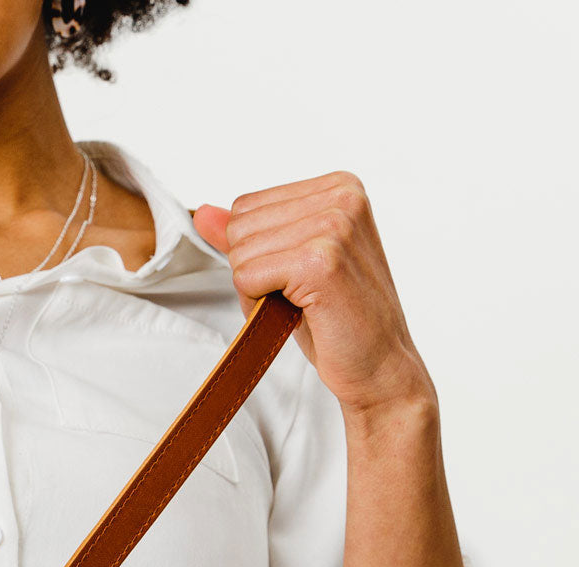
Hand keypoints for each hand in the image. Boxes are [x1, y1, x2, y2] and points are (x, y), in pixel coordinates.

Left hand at [192, 171, 435, 419]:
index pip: (246, 206)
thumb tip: (202, 213)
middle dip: (253, 271)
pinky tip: (299, 310)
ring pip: (240, 254)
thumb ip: (249, 234)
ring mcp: (334, 226)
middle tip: (297, 295)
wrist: (378, 363)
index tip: (296, 274)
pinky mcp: (321, 261)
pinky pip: (247, 278)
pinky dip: (259, 303)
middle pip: (240, 227)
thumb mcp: (288, 265)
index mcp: (339, 187)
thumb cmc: (337, 317)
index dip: (255, 252)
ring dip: (257, 290)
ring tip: (301, 303)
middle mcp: (341, 196)